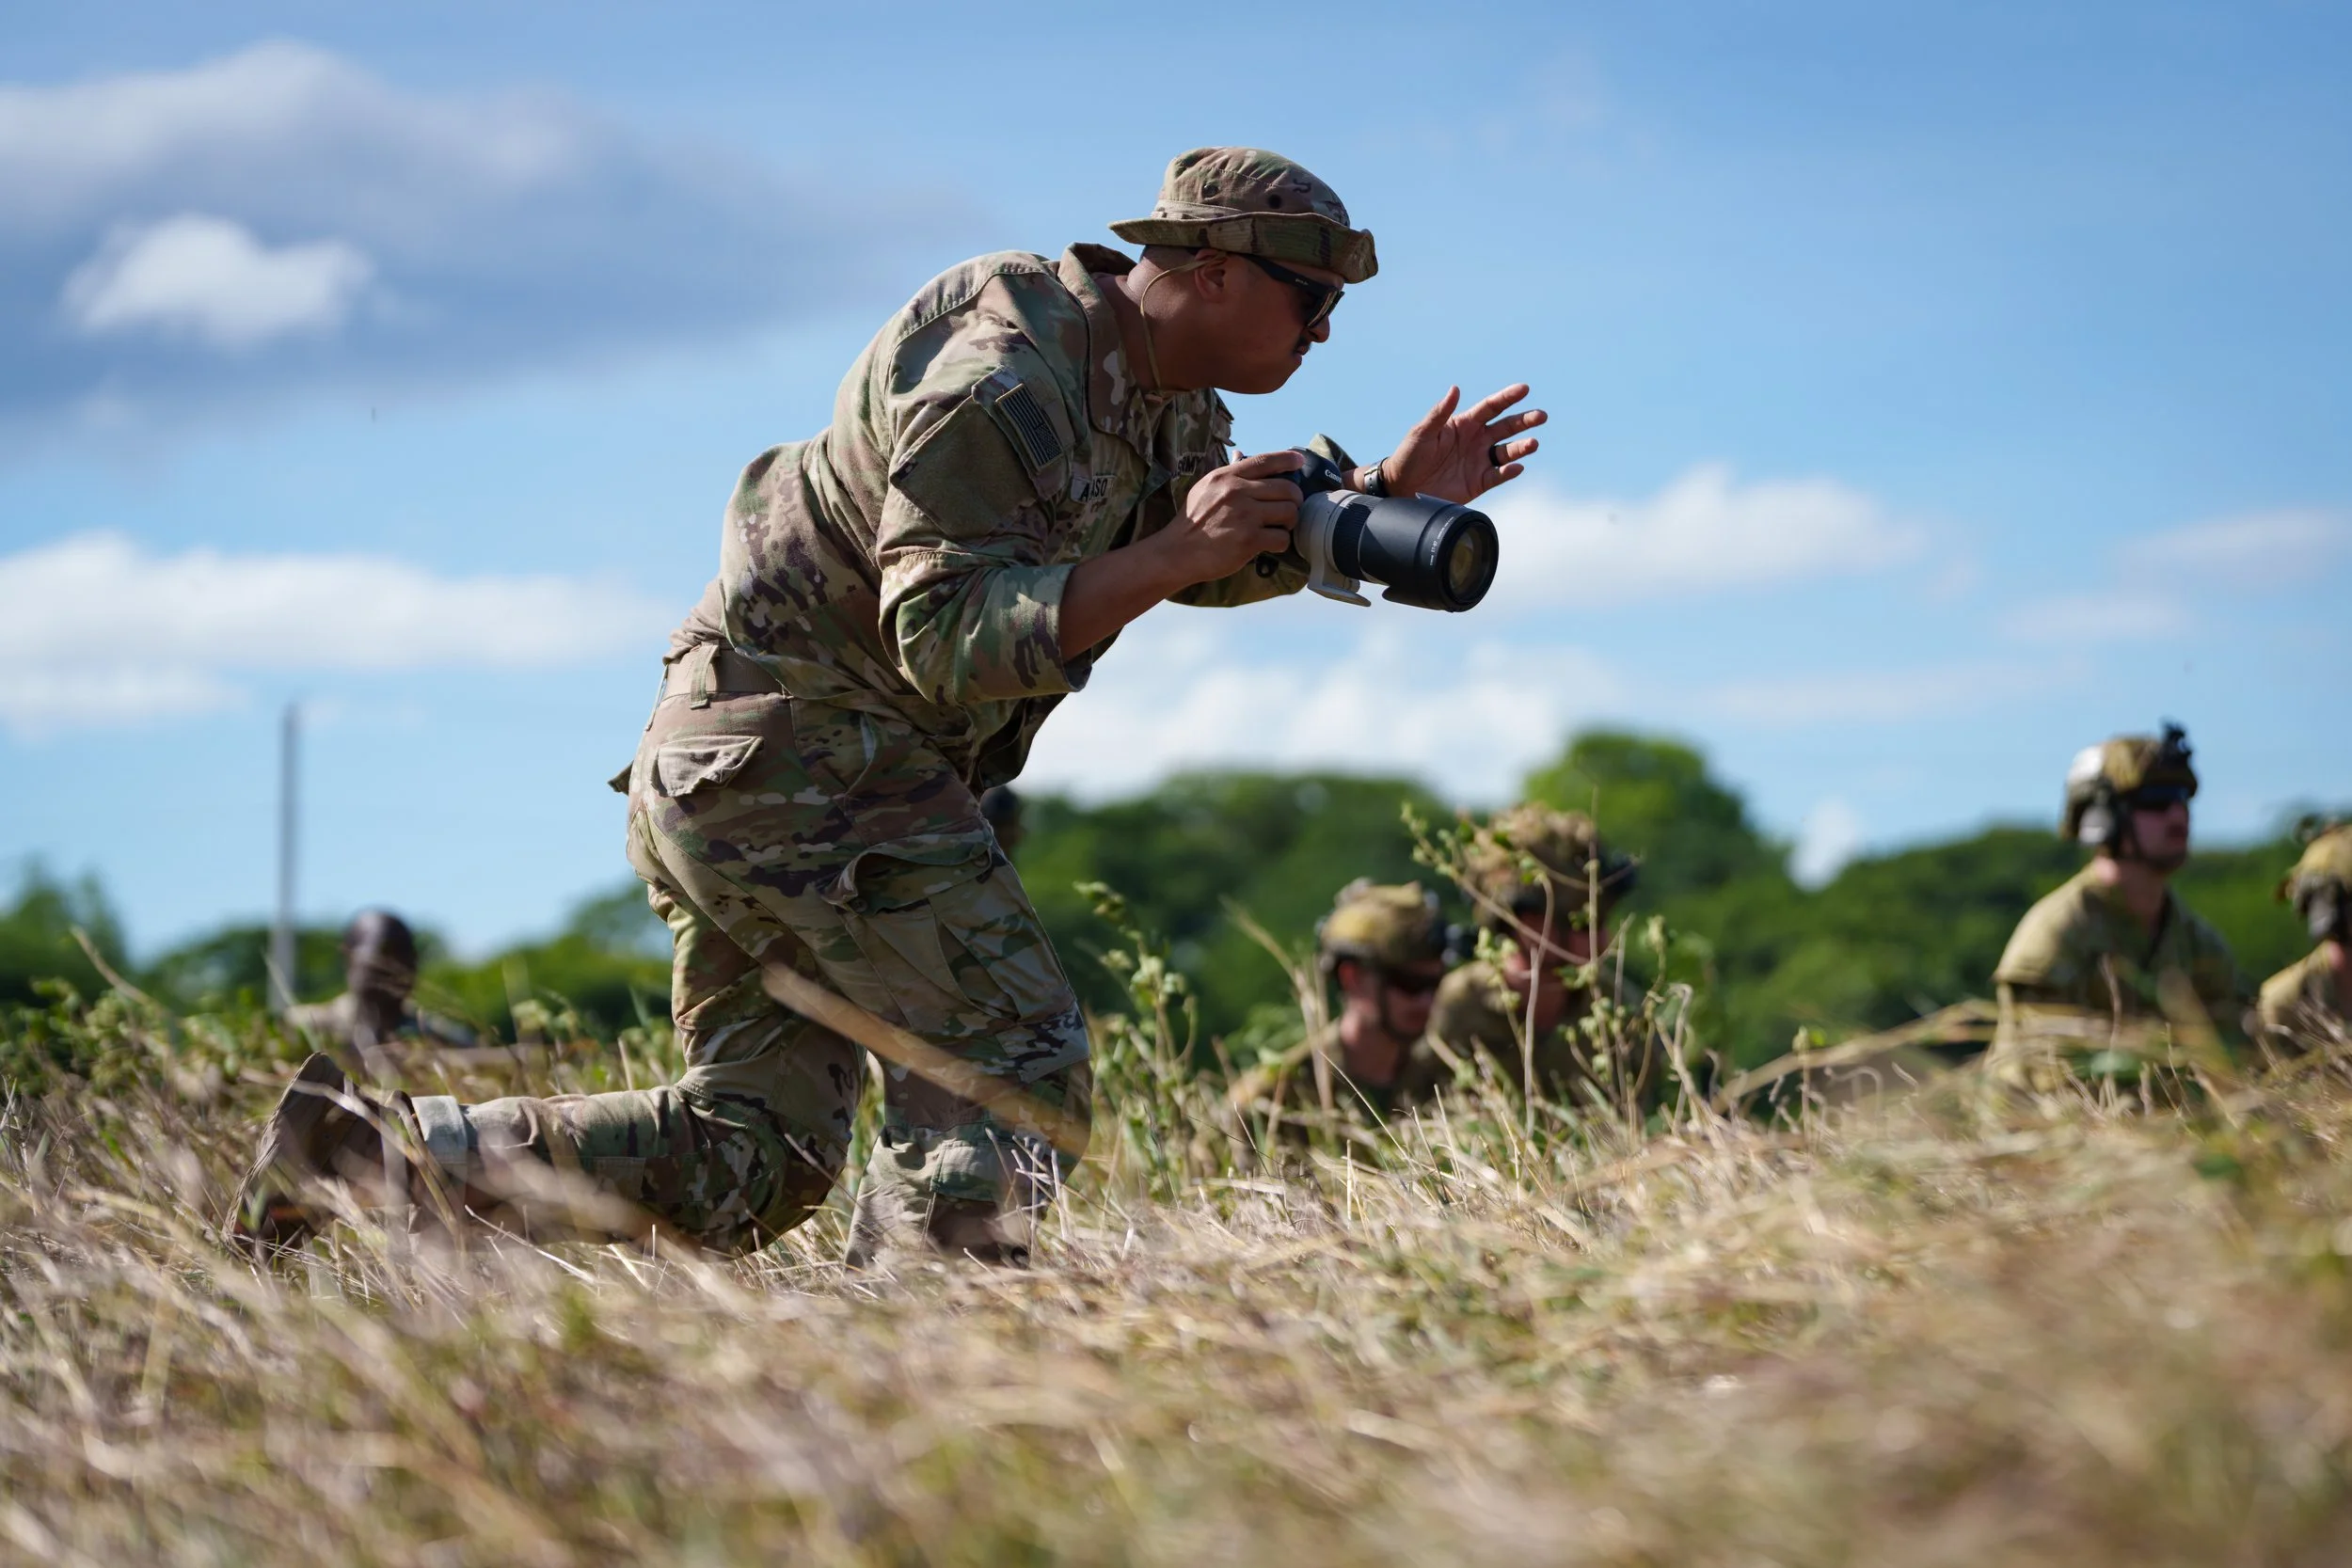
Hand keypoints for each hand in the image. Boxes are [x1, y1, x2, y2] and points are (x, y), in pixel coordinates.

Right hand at [1059, 449, 1305, 657]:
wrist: (1177, 552)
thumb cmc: (1191, 521)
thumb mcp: (1204, 488)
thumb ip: (1227, 472)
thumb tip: (1241, 454)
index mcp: (1227, 476)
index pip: (1266, 460)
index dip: (1288, 460)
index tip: (1299, 462)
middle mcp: (1238, 492)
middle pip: (1287, 489)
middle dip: (1294, 500)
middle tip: (1288, 509)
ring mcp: (1245, 516)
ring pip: (1289, 513)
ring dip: (1289, 522)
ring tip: (1280, 527)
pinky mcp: (1249, 540)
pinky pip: (1281, 538)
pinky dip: (1281, 543)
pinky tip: (1270, 544)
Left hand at [1378, 384, 1544, 503]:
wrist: (1402, 487)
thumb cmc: (1409, 455)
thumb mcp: (1422, 432)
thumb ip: (1440, 413)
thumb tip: (1455, 389)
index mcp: (1464, 424)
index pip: (1491, 407)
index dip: (1508, 397)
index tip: (1524, 389)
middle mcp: (1476, 440)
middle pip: (1506, 427)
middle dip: (1525, 421)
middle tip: (1541, 416)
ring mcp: (1479, 461)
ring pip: (1507, 452)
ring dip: (1521, 447)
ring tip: (1532, 444)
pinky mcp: (1478, 482)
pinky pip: (1498, 475)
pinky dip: (1509, 472)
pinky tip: (1516, 467)